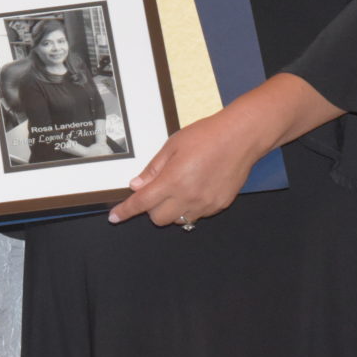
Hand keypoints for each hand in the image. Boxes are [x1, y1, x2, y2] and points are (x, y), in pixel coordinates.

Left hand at [109, 107, 263, 225]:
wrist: (241, 137)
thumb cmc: (206, 136)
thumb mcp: (172, 146)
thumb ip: (153, 169)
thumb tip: (136, 185)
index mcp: (173, 180)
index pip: (142, 203)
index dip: (126, 211)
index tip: (115, 217)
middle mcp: (189, 196)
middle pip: (159, 219)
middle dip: (152, 208)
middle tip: (158, 190)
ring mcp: (206, 204)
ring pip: (179, 220)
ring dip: (172, 210)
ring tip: (180, 188)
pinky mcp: (220, 205)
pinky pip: (198, 215)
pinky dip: (191, 207)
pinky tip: (197, 188)